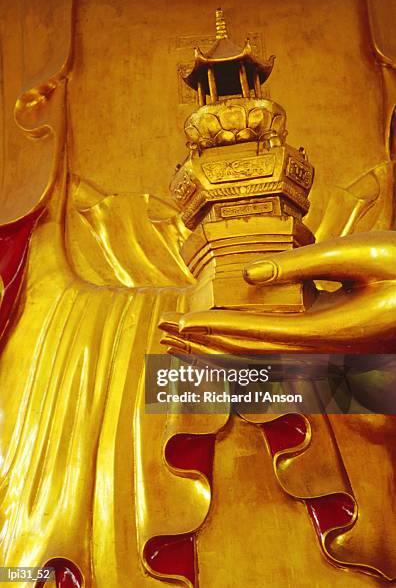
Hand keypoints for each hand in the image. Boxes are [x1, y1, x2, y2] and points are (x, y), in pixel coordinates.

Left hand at [159, 231, 395, 353]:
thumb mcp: (359, 255)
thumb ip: (303, 265)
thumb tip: (248, 275)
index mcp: (324, 330)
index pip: (252, 333)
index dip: (211, 329)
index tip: (177, 325)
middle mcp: (319, 349)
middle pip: (247, 352)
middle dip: (202, 343)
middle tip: (162, 332)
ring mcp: (324, 350)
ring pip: (258, 354)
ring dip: (217, 347)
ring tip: (182, 340)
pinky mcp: (328, 341)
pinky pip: (275, 348)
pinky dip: (244, 345)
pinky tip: (228, 339)